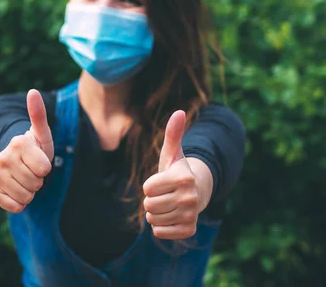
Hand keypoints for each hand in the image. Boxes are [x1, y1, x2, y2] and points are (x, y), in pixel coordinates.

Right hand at [0, 89, 53, 212]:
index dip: (46, 168)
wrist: (16, 161)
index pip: (44, 169)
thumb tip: (33, 92)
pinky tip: (16, 191)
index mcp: (18, 142)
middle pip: (36, 184)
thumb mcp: (41, 134)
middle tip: (32, 171)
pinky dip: (19, 203)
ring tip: (25, 179)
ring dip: (30, 192)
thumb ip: (39, 115)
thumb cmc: (34, 148)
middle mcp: (4, 157)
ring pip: (26, 196)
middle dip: (39, 180)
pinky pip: (13, 206)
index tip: (40, 160)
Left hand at [143, 110, 199, 239]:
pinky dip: (160, 226)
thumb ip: (173, 133)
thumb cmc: (176, 171)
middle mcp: (190, 197)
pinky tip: (171, 216)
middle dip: (151, 199)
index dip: (150, 185)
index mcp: (184, 177)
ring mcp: (191, 215)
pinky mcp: (189, 230)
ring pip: (152, 219)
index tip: (162, 181)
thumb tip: (179, 112)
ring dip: (155, 212)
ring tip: (167, 204)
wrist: (195, 193)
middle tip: (164, 194)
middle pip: (148, 205)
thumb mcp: (172, 153)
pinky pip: (159, 233)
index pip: (147, 188)